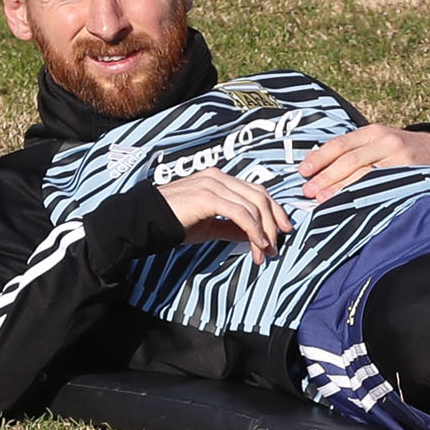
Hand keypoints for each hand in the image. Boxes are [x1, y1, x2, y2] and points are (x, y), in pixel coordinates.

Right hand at [155, 168, 293, 262]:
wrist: (146, 222)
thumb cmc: (174, 222)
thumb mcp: (209, 226)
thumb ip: (233, 227)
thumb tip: (256, 237)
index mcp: (219, 179)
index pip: (256, 190)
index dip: (274, 211)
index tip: (282, 230)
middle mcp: (218, 177)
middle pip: (260, 195)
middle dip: (273, 222)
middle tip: (275, 246)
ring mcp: (213, 184)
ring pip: (253, 205)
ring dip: (264, 232)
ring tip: (264, 252)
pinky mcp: (208, 196)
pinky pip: (240, 213)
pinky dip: (253, 230)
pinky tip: (257, 244)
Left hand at [298, 124, 429, 200]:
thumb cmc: (397, 150)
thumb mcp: (375, 142)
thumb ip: (350, 151)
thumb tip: (313, 164)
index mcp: (374, 132)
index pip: (342, 144)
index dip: (321, 158)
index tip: (303, 171)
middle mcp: (387, 143)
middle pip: (351, 160)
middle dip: (327, 177)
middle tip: (308, 191)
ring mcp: (400, 161)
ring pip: (365, 176)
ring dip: (341, 189)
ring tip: (323, 200)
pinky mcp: (409, 178)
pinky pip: (381, 189)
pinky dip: (363, 197)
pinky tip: (349, 205)